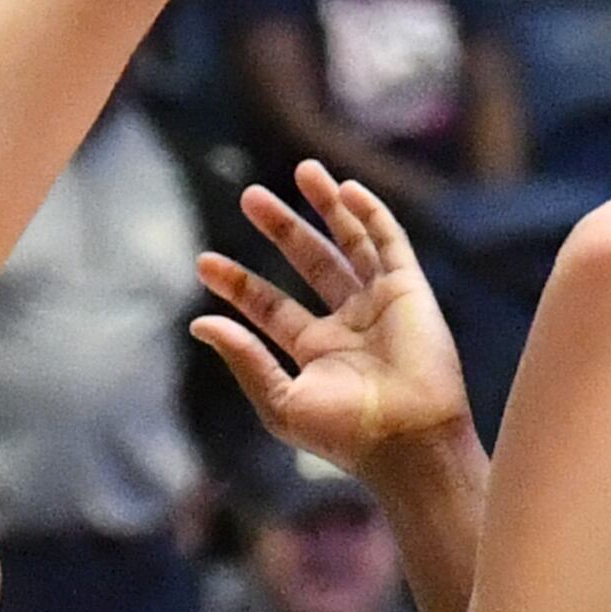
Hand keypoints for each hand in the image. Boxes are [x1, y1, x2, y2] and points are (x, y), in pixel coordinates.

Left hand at [191, 160, 471, 472]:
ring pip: (352, 242)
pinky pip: (391, 244)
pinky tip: (346, 189)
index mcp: (316, 351)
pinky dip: (371, 215)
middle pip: (310, 261)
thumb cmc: (345, 434)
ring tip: (303, 169)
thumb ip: (244, 359)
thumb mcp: (280, 400)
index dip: (239, 282)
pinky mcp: (410, 293)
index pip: (271, 306)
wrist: (408, 442)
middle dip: (281, 228)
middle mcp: (349, 323)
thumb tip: (199, 322)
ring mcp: (381, 304)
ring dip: (328, 206)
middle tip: (249, 196)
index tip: (203, 262)